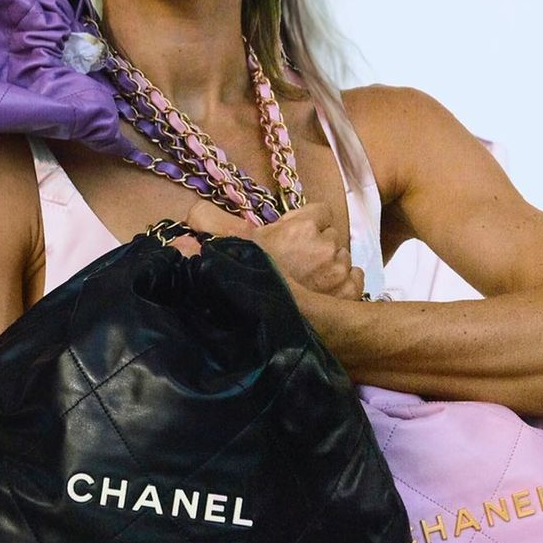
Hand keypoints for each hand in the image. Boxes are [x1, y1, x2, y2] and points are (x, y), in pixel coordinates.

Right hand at [181, 198, 364, 299]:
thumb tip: (188, 217)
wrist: (275, 330)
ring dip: (329, 266)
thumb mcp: (228, 248)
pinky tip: (325, 294)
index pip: (320, 211)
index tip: (292, 239)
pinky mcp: (352, 291)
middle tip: (295, 265)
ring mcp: (341, 270)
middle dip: (315, 246)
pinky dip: (343, 284)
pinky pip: (355, 277)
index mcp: (301, 227)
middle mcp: (326, 245)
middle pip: (330, 235)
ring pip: (342, 257)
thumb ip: (209, 223)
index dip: (305, 224)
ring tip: (308, 283)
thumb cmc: (248, 285)